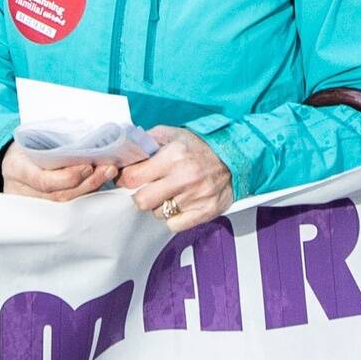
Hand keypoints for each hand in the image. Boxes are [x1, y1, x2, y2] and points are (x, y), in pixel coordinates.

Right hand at [0, 143, 122, 202]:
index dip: (67, 177)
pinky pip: (68, 207)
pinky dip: (86, 195)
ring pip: (66, 203)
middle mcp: (21, 191)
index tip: (87, 166)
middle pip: (59, 195)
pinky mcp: (43, 211)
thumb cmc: (26, 145)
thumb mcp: (31, 137)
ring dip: (90, 188)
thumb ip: (53, 144)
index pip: (42, 180)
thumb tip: (85, 144)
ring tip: (108, 173)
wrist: (15, 161)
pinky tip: (99, 183)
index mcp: (16, 168)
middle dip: (87, 183)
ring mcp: (31, 204)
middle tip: (108, 169)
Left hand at [117, 128, 235, 230]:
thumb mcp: (173, 134)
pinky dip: (174, 218)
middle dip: (140, 196)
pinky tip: (180, 204)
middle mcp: (184, 177)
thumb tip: (126, 150)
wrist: (234, 157)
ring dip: (159, 206)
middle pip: (142, 201)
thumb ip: (147, 141)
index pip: (133, 177)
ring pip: (158, 214)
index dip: (126, 179)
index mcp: (173, 156)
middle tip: (147, 189)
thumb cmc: (201, 146)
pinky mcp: (205, 211)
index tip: (128, 179)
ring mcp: (195, 197)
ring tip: (170, 193)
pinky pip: (174, 225)